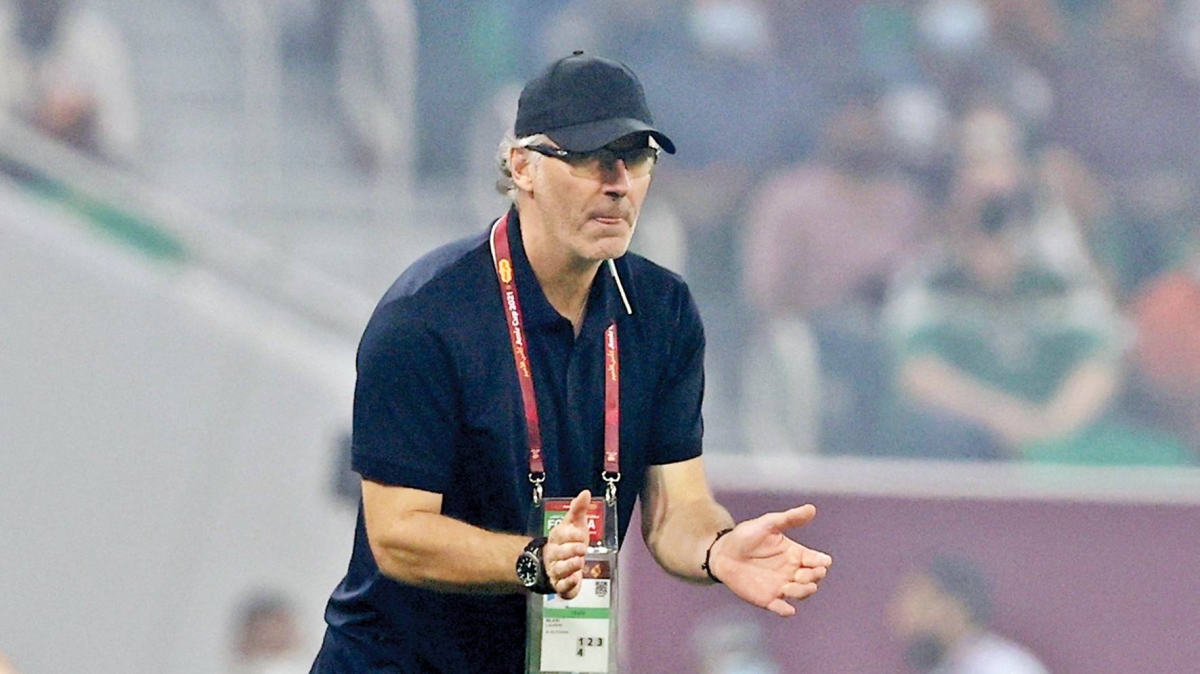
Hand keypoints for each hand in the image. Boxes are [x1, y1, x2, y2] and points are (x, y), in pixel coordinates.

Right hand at [544, 490, 590, 598]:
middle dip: (571, 550)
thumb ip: (579, 509)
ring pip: (559, 570)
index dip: (571, 534)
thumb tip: (586, 492)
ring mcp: (556, 570)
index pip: (561, 535)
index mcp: (557, 538)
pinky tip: (575, 579)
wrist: (556, 563)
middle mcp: (554, 554)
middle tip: (582, 548)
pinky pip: (562, 586)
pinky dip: (568, 584)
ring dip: (569, 566)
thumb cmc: (568, 541)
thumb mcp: (575, 524)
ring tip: (579, 563)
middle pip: (559, 553)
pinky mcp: (561, 585)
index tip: (580, 534)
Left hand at [709, 504, 832, 616]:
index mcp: (796, 554)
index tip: (822, 562)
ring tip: (791, 586)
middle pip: (813, 579)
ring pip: (801, 593)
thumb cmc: (746, 536)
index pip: (817, 561)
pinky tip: (788, 609)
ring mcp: (781, 586)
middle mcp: (792, 571)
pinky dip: (786, 610)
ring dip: (802, 592)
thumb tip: (812, 509)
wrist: (722, 553)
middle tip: (804, 573)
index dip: (822, 563)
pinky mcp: (767, 598)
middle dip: (813, 577)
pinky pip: (780, 608)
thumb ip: (789, 518)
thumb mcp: (768, 524)